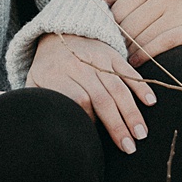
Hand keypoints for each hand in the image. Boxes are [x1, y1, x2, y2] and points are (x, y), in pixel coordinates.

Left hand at [25, 34, 156, 153]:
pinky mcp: (111, 54)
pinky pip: (128, 71)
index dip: (89, 119)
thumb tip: (31, 128)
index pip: (78, 100)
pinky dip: (140, 86)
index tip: (94, 137)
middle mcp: (78, 66)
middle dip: (117, 125)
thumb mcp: (33, 84)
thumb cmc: (46, 69)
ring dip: (131, 112)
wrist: (58, 33)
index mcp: (55, 75)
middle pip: (101, 98)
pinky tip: (150, 102)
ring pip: (118, 87)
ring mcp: (97, 59)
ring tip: (141, 134)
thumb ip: (34, 104)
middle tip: (129, 147)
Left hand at [94, 0, 181, 61]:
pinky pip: (161, 44)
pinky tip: (137, 65)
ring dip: (130, 54)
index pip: (119, 10)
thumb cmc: (172, 9)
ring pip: (144, 37)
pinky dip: (146, 57)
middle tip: (113, 59)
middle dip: (120, 45)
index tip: (107, 44)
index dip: (110, 30)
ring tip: (123, 64)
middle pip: (130, 25)